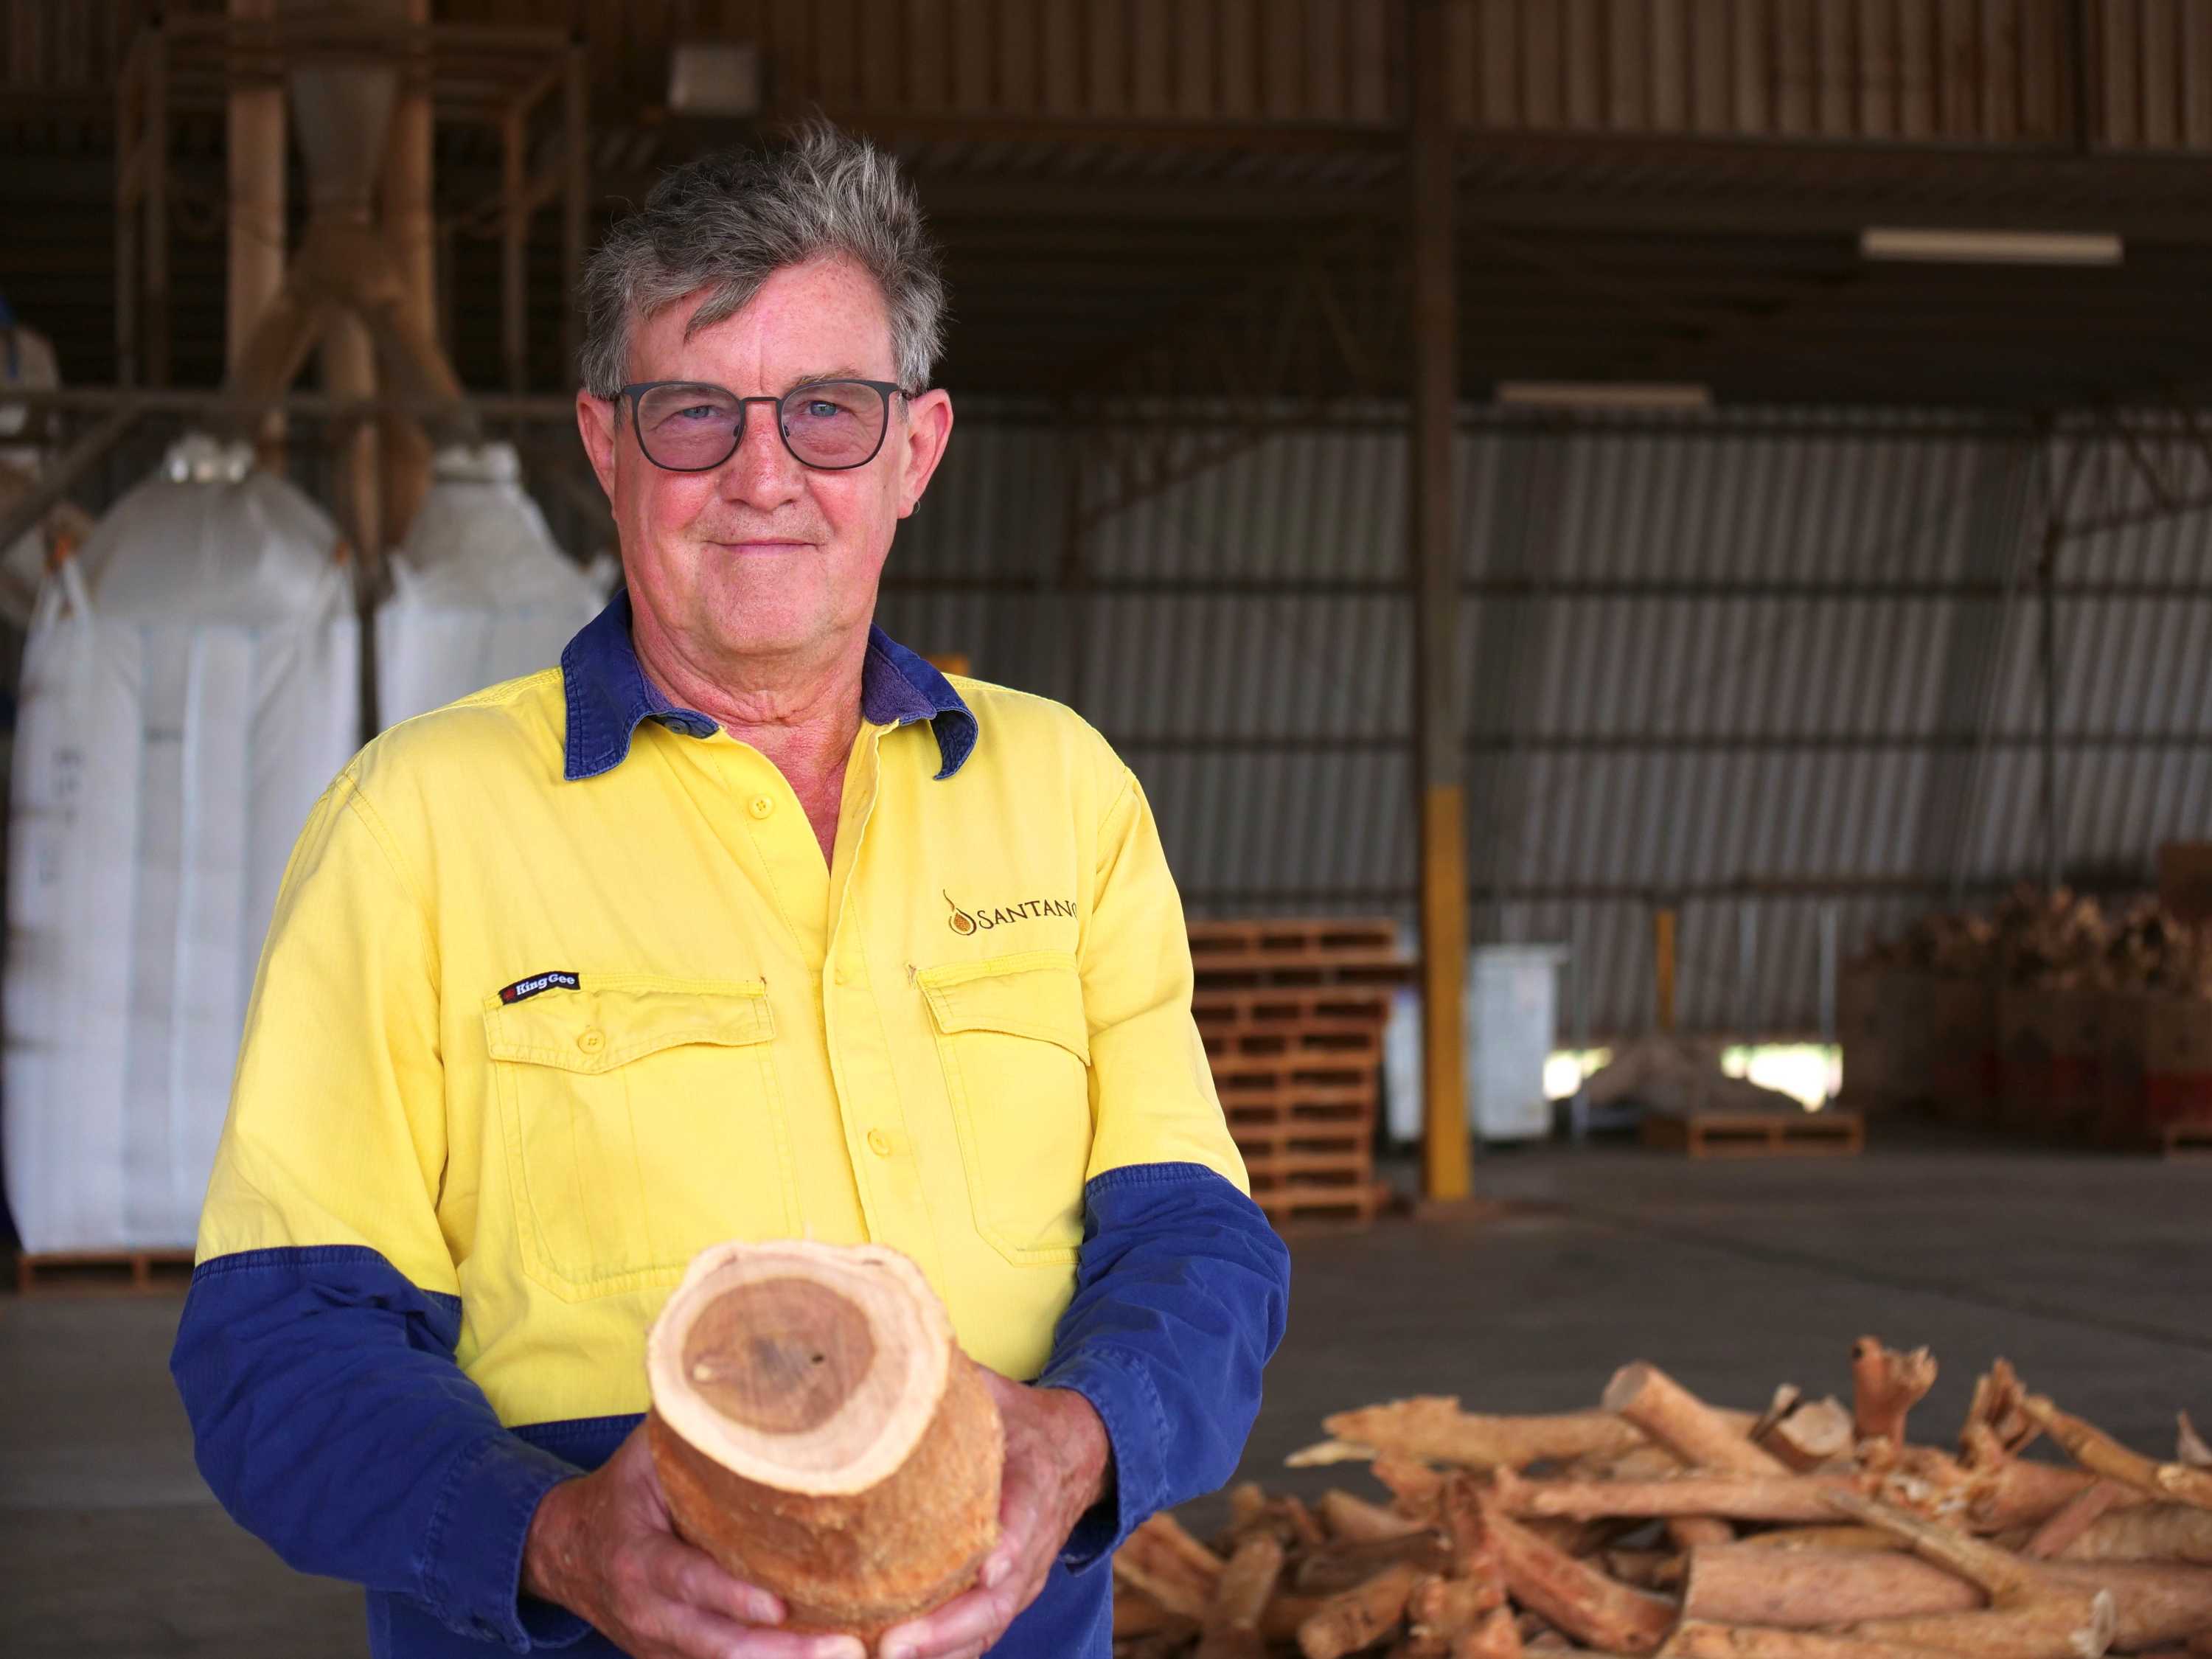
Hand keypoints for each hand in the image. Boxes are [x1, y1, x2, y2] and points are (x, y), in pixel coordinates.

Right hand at [523, 1422, 863, 1658]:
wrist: (563, 1551)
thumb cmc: (621, 1494)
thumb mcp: (644, 1458)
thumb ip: (692, 1433)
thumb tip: (752, 1385)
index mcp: (638, 1559)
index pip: (688, 1580)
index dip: (733, 1594)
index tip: (780, 1602)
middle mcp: (648, 1612)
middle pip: (718, 1641)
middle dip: (781, 1649)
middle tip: (844, 1643)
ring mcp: (660, 1644)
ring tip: (846, 1653)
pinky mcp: (674, 1658)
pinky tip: (819, 1655)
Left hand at [875, 1370, 1110, 1658]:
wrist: (1077, 1454)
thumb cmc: (1022, 1422)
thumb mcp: (996, 1391)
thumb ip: (950, 1378)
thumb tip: (892, 1344)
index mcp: (1034, 1484)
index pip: (1024, 1519)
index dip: (1008, 1545)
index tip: (987, 1568)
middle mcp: (1031, 1545)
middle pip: (998, 1599)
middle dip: (949, 1627)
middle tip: (897, 1643)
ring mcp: (1019, 1580)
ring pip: (983, 1629)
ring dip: (939, 1652)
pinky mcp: (1000, 1600)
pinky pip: (973, 1638)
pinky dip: (940, 1655)